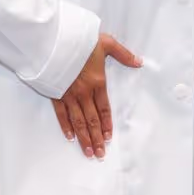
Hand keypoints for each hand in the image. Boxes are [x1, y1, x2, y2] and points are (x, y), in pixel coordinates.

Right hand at [51, 32, 141, 158]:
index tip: (109, 139)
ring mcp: (68, 95)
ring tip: (88, 152)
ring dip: (84, 138)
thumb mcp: (106, 42)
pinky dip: (66, 126)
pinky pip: (61, 114)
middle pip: (92, 120)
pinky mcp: (55, 93)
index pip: (104, 109)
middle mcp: (84, 92)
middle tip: (100, 155)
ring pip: (78, 121)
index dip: (107, 125)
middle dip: (97, 139)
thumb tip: (139, 62)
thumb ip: (123, 54)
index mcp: (97, 82)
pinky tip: (70, 137)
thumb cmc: (79, 40)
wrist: (54, 39)